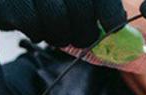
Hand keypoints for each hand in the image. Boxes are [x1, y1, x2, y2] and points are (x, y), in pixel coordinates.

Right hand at [0, 0, 126, 47]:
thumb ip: (88, 4)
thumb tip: (117, 23)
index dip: (108, 8)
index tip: (115, 26)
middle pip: (78, 2)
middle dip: (84, 28)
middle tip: (85, 40)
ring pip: (54, 16)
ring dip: (59, 34)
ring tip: (57, 34)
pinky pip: (29, 22)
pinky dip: (36, 31)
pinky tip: (36, 28)